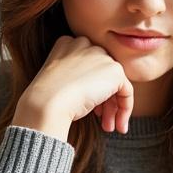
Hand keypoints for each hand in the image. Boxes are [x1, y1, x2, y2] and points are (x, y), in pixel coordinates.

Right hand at [12, 36, 133, 140]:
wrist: (47, 102)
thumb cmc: (46, 99)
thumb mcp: (57, 83)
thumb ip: (74, 79)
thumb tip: (92, 94)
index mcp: (66, 45)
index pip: (86, 66)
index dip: (89, 89)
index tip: (89, 109)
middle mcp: (85, 45)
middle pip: (101, 74)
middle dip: (104, 101)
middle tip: (102, 122)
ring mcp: (100, 55)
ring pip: (114, 83)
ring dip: (113, 108)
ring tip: (109, 127)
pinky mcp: (114, 70)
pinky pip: (126, 91)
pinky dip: (125, 109)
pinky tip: (118, 125)